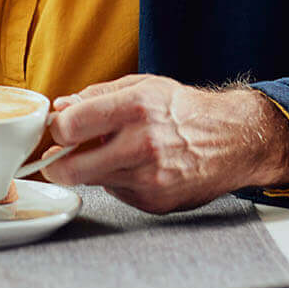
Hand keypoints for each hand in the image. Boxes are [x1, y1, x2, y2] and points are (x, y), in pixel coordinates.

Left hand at [38, 74, 288, 213]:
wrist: (233, 140)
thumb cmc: (184, 111)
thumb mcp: (142, 86)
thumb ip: (96, 95)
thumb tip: (59, 107)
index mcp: (135, 108)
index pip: (70, 126)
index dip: (56, 129)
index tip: (58, 130)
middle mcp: (142, 145)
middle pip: (71, 169)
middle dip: (56, 165)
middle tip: (58, 158)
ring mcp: (149, 178)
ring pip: (92, 182)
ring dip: (91, 170)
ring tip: (111, 153)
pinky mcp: (154, 201)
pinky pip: (117, 193)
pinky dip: (118, 181)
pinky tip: (136, 168)